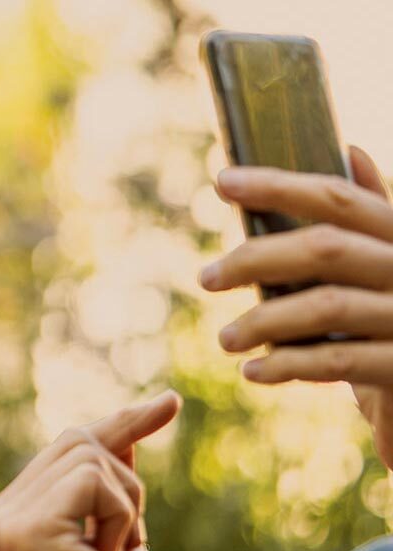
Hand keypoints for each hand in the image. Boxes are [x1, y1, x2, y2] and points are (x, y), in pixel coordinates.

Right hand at [0, 392, 180, 550]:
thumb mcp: (119, 528)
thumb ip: (112, 477)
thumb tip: (141, 413)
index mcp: (6, 516)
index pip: (67, 446)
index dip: (120, 427)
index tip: (170, 403)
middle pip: (77, 440)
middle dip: (124, 483)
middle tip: (127, 542)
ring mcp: (5, 522)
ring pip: (89, 455)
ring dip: (126, 502)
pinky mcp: (28, 530)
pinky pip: (95, 480)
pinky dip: (123, 515)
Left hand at [201, 145, 392, 468]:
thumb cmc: (392, 329)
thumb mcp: (383, 272)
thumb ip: (367, 224)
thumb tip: (351, 151)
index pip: (340, 199)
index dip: (281, 186)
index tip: (222, 182)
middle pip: (326, 248)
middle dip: (256, 258)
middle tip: (205, 278)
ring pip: (327, 305)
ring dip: (263, 320)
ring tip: (225, 338)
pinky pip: (338, 361)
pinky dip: (287, 364)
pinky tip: (252, 371)